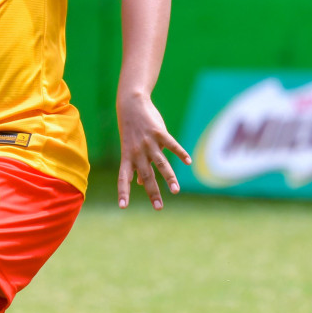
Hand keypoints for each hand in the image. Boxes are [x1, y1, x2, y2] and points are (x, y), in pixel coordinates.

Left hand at [116, 90, 190, 209]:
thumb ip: (135, 165)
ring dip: (169, 178)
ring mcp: (148, 143)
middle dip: (152, 193)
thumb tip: (139, 183)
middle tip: (158, 208)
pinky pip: (172, 145)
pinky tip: (188, 162)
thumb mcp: (129, 148)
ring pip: (160, 163)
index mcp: (127, 157)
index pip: (123, 179)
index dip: (123, 192)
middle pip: (146, 175)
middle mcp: (137, 152)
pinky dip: (180, 153)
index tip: (123, 207)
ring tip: (175, 191)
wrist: (131, 104)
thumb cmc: (130, 130)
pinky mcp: (159, 133)